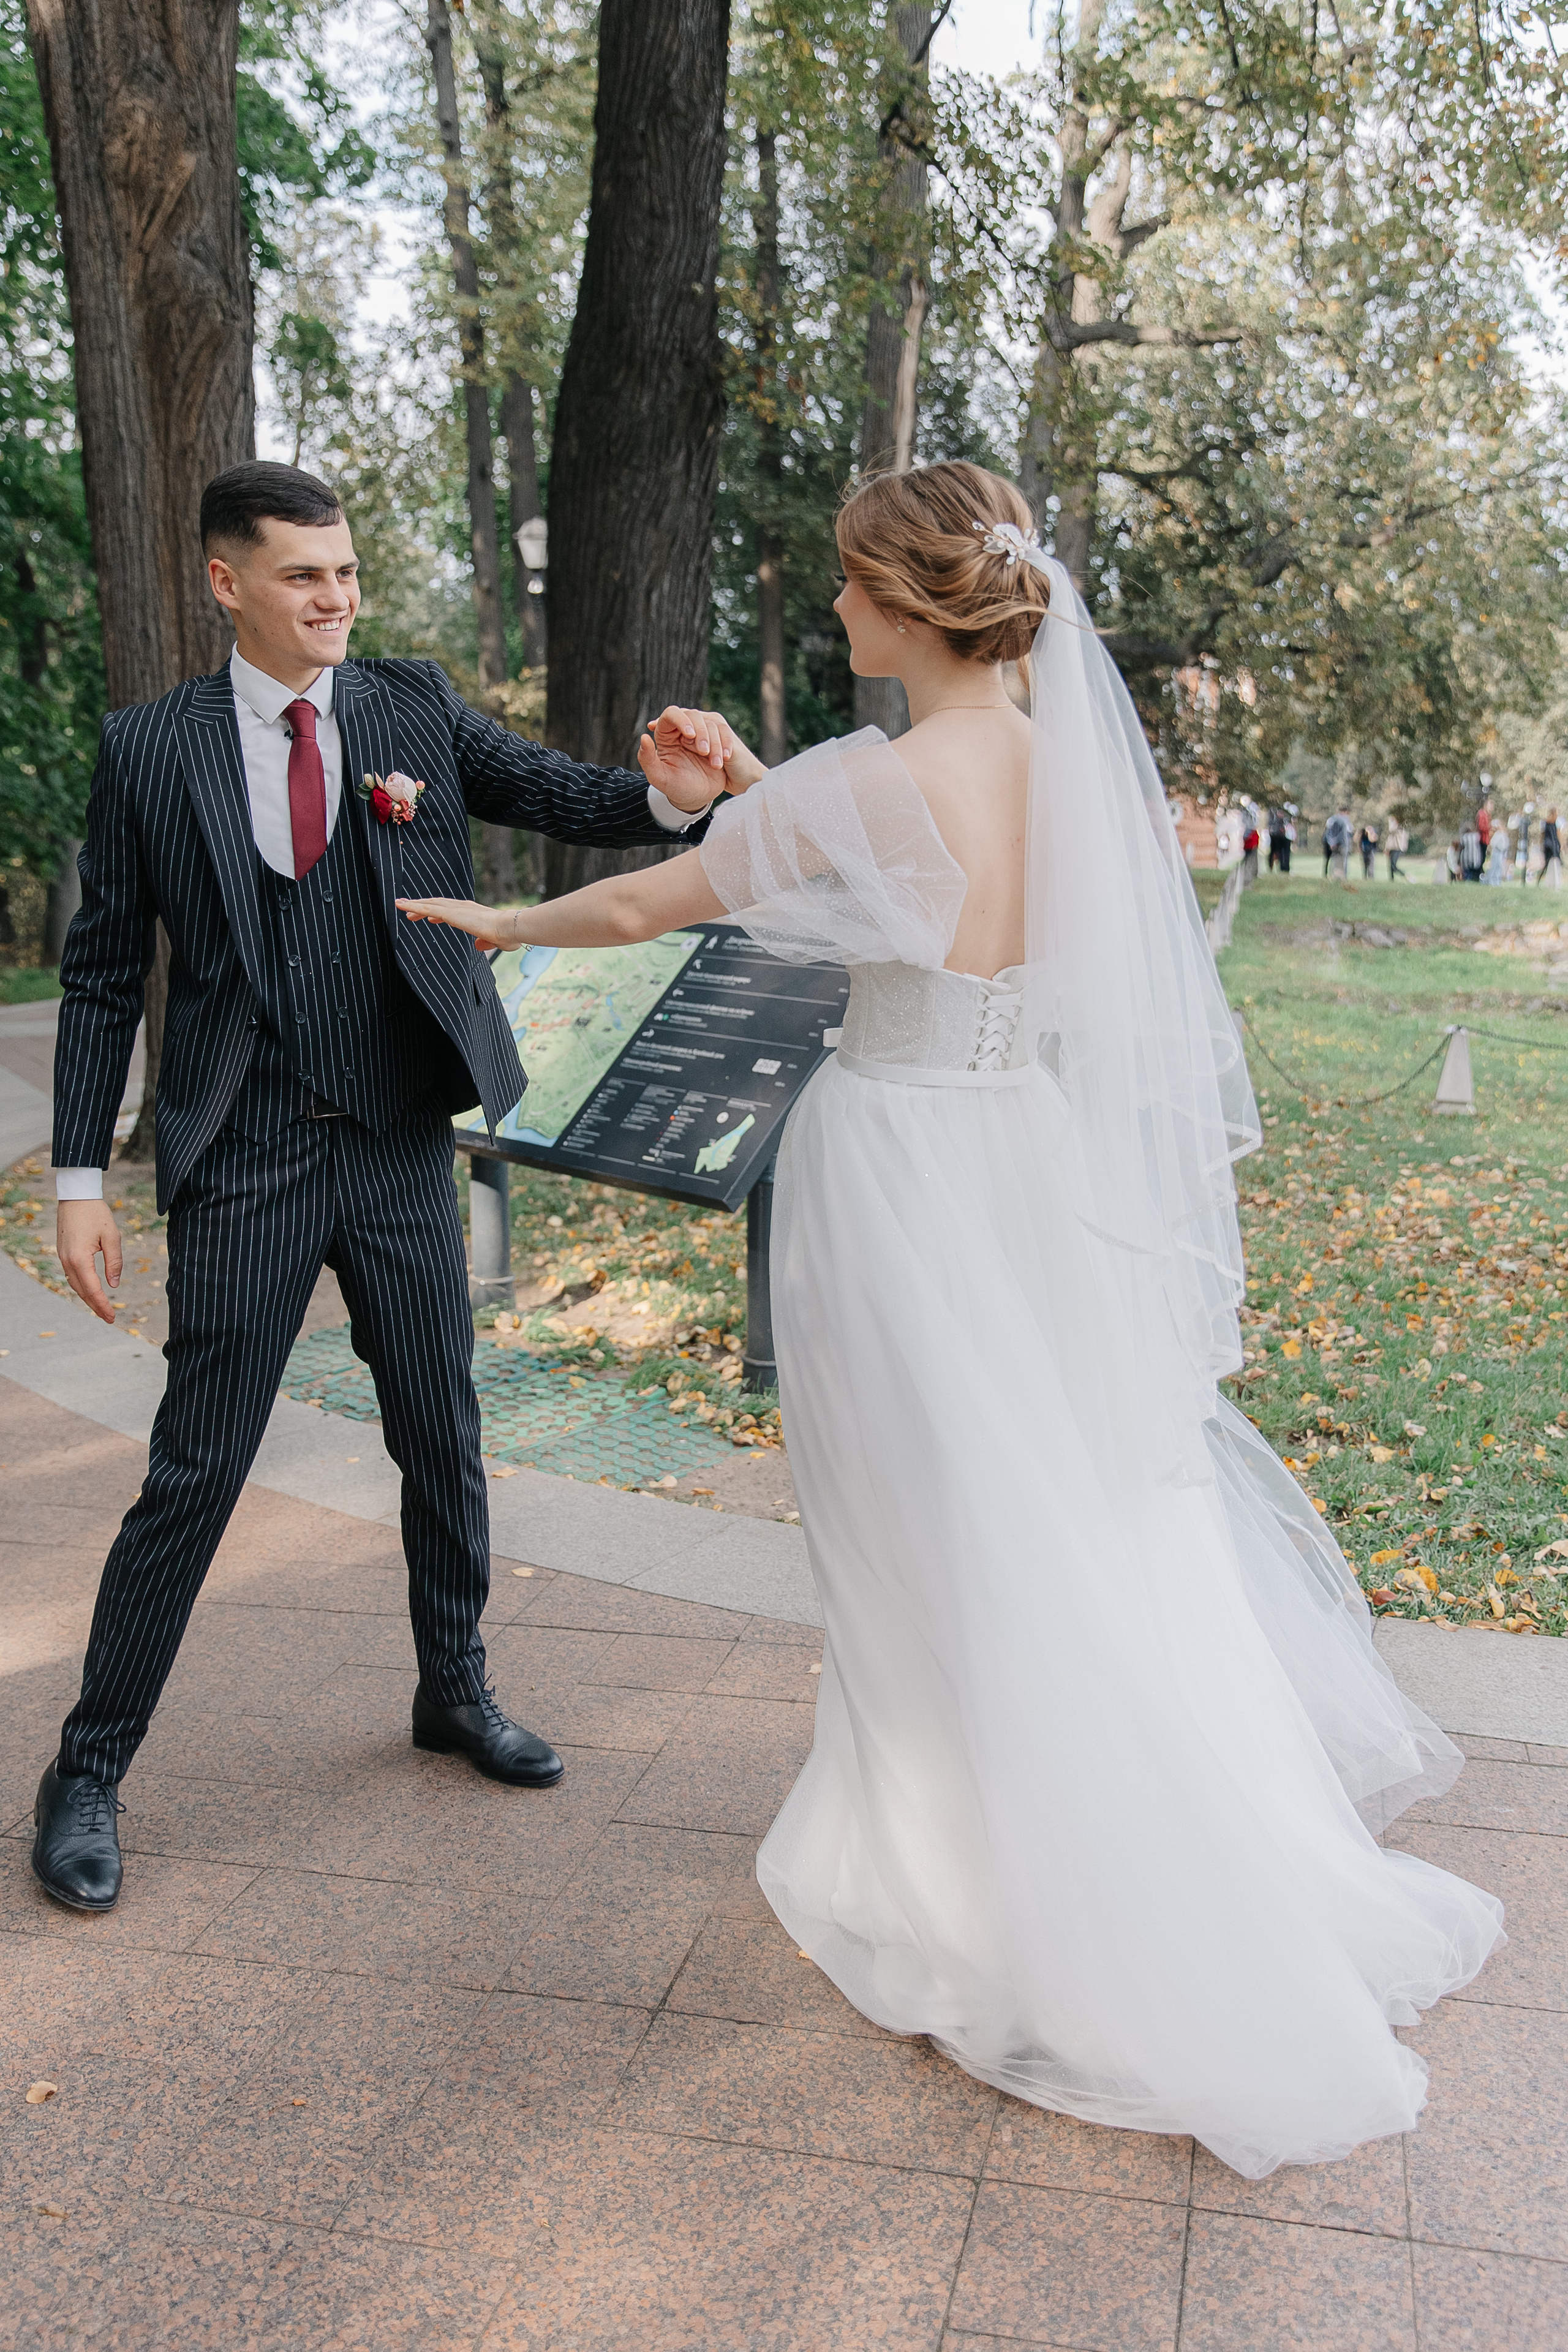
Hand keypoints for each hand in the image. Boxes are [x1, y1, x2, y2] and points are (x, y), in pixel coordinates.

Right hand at [57, 1198, 122, 1324]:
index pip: (92, 1289)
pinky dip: (82, 1286)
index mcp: (79, 1258)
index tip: (112, 1317)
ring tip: (101, 1308)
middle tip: (109, 1318)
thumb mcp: (112, 1237)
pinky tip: (91, 1290)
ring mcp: (63, 1257)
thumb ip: (114, 1262)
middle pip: (81, 1291)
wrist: (76, 1196)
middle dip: (95, 1306)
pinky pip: (72, 1275)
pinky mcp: (63, 1253)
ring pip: (75, 1284)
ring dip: (88, 1297)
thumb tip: (114, 1284)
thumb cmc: (96, 1213)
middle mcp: (68, 1261)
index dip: (102, 1305)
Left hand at [396, 896, 517, 950]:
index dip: (437, 912)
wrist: (509, 928)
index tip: (428, 917)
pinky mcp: (451, 913)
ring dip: (413, 904)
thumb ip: (484, 942)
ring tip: (399, 905)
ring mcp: (456, 909)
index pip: (450, 910)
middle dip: (423, 907)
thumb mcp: (494, 941)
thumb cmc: (507, 935)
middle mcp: (462, 907)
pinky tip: (402, 906)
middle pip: (437, 904)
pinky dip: (413, 906)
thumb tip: (478, 945)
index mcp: (472, 912)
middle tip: (408, 910)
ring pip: (430, 904)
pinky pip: (427, 908)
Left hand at [639, 706, 762, 809]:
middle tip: (703, 753)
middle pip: (694, 715)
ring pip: (711, 725)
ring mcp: (702, 735)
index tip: (690, 735)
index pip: (671, 713)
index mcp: (667, 735)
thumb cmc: (676, 788)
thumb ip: (647, 759)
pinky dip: (725, 746)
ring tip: (715, 765)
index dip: (681, 719)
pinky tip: (723, 761)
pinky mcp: (718, 741)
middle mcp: (683, 731)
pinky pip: (724, 733)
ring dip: (714, 744)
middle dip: (701, 733)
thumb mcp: (659, 778)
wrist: (699, 798)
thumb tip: (644, 737)